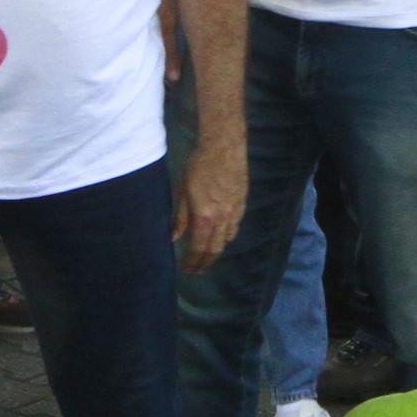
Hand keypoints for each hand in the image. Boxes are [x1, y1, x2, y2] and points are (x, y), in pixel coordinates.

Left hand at [171, 130, 246, 272]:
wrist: (224, 147)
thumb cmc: (199, 166)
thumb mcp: (183, 191)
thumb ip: (180, 217)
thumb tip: (174, 237)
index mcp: (205, 217)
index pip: (199, 248)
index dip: (193, 261)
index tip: (187, 269)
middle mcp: (223, 219)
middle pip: (215, 248)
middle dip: (206, 261)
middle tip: (197, 268)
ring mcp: (235, 212)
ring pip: (227, 238)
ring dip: (217, 249)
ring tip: (207, 254)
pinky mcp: (243, 203)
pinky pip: (235, 226)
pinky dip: (227, 235)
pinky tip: (221, 234)